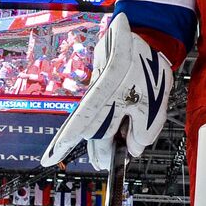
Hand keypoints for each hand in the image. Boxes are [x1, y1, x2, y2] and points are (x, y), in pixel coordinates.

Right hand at [39, 13, 172, 170]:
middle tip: (106, 166)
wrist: (144, 39)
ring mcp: (99, 96)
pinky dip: (109, 130)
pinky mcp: (103, 95)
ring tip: (108, 159)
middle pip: (92, 132)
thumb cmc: (146, 64)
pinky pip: (103, 117)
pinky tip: (117, 137)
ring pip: (97, 127)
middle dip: (99, 153)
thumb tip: (134, 150)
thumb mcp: (155, 98)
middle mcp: (98, 96)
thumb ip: (146, 129)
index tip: (49, 158)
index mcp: (106, 94)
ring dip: (102, 144)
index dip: (64, 143)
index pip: (81, 123)